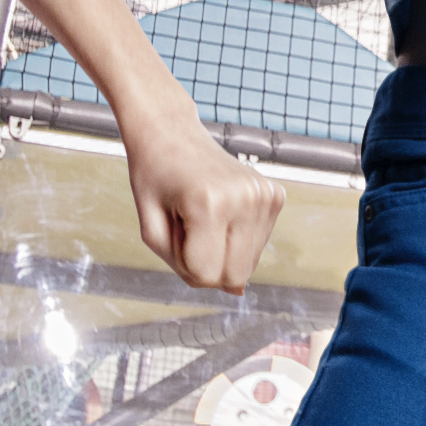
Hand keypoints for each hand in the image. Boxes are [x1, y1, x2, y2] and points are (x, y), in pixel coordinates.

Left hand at [129, 124, 284, 293]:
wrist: (171, 133)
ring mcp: (264, 195)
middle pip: (235, 276)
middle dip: (208, 266)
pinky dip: (238, 237)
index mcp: (208, 204)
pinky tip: (222, 210)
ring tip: (205, 217)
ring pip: (249, 264)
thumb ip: (185, 267)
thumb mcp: (151, 229)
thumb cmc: (154, 179)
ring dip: (223, 251)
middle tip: (189, 232)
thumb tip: (238, 291)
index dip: (184, 266)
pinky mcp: (275, 194)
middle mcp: (245, 198)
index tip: (173, 235)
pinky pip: (258, 243)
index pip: (206, 277)